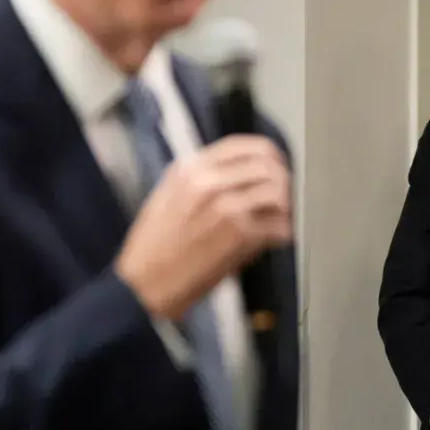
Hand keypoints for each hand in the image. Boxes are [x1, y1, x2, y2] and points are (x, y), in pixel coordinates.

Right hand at [116, 136, 291, 321]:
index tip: (276, 164)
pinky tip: (274, 238)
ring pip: (278, 191)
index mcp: (189, 170)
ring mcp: (226, 206)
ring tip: (278, 219)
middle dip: (282, 181)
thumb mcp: (167, 197)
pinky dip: (283, 232)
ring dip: (285, 207)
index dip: (268, 154)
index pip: (242, 145)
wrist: (143, 285)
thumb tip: (239, 172)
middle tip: (283, 197)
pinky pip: (279, 225)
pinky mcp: (240, 234)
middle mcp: (208, 182)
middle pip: (267, 165)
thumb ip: (201, 179)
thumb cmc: (153, 246)